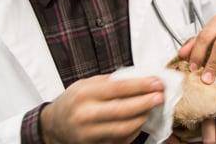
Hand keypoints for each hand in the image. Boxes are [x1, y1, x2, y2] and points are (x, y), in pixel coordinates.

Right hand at [40, 74, 163, 142]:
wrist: (54, 125)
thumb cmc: (74, 100)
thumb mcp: (88, 83)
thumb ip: (113, 81)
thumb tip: (142, 77)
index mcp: (85, 94)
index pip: (119, 88)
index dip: (142, 85)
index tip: (157, 82)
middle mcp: (86, 115)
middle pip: (123, 110)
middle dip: (146, 102)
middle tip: (161, 96)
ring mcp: (89, 134)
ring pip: (124, 128)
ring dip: (143, 117)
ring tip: (152, 108)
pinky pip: (121, 140)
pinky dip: (135, 130)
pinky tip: (140, 120)